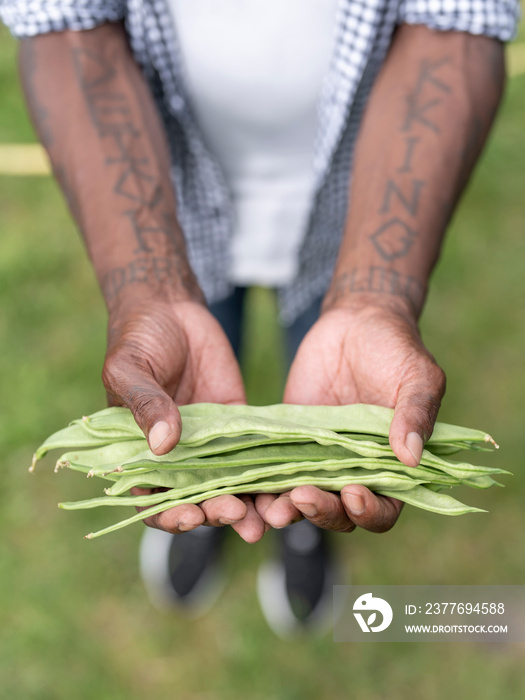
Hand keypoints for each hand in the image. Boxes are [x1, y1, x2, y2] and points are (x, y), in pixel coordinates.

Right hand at [102, 299, 266, 541]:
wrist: (172, 309)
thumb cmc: (138, 338)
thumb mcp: (130, 369)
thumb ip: (145, 405)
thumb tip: (164, 445)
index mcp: (140, 452)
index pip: (151, 500)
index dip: (168, 516)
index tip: (189, 515)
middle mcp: (176, 456)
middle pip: (195, 501)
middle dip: (214, 513)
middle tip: (235, 512)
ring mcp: (209, 443)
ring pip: (228, 486)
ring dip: (245, 506)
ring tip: (264, 517)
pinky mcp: (238, 425)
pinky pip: (254, 454)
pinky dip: (267, 473)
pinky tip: (285, 484)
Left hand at [258, 302, 445, 532]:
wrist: (355, 322)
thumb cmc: (396, 350)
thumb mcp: (417, 377)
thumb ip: (416, 414)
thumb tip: (411, 457)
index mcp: (393, 468)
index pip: (384, 510)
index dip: (370, 512)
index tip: (353, 494)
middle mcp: (356, 471)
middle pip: (339, 514)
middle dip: (322, 512)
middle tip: (302, 497)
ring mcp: (320, 459)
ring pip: (303, 500)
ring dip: (287, 509)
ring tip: (270, 508)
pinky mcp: (291, 441)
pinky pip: (275, 469)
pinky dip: (262, 484)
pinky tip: (247, 486)